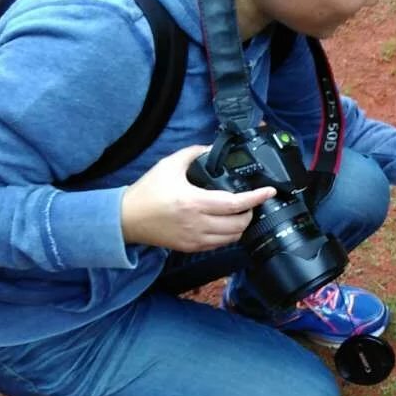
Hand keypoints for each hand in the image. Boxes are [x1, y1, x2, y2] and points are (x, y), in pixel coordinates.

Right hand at [120, 145, 275, 251]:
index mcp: (194, 202)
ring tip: (241, 212)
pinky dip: (229, 235)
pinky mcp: (191, 247)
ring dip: (241, 225)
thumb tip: (212, 148)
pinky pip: (220, 245)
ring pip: (232, 237)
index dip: (256, 198)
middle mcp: (197, 223)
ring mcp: (195, 239)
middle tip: (251, 201)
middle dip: (251, 212)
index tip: (269, 192)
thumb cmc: (147, 192)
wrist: (126, 219)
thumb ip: (193, 153)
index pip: (234, 203)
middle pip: (239, 224)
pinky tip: (227, 224)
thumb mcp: (169, 165)